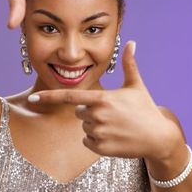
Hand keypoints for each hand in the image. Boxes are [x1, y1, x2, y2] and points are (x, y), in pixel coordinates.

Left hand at [28, 41, 182, 159]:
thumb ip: (129, 64)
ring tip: (116, 126)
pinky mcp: (101, 148)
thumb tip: (132, 42)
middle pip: (80, 112)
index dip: (49, 97)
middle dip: (91, 112)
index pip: (69, 97)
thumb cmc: (146, 109)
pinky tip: (114, 137)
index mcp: (102, 99)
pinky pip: (87, 141)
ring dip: (96, 126)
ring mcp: (98, 133)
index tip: (32, 98)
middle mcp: (97, 116)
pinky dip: (97, 140)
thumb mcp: (136, 86)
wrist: (159, 138)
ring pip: (84, 127)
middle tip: (113, 114)